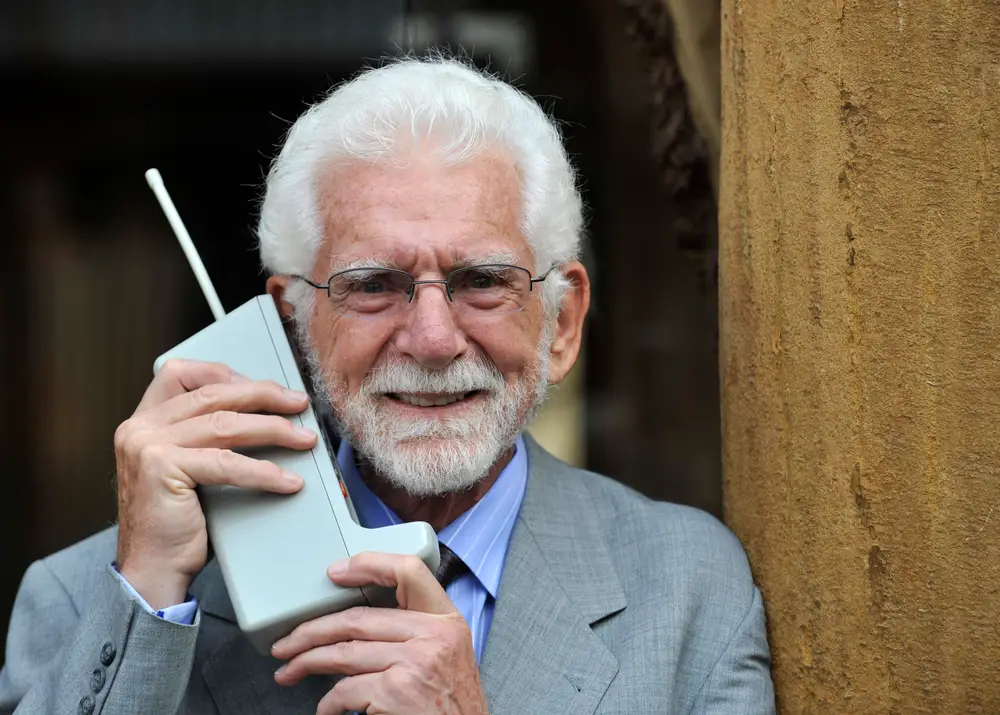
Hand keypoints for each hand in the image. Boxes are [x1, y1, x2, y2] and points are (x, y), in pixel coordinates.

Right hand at [113, 358, 316, 608]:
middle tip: (299, 403)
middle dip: (264, 395)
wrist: (153, 571)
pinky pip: (227, 463)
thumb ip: (205, 435)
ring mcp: (147, 445)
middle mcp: (139, 427)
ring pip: (226, 424)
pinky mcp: (162, 468)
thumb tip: (262, 410)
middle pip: (213, 394)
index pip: (181, 373)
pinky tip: (288, 481)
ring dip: (274, 429)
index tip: (266, 386)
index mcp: (143, 420)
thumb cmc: (178, 522)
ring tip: (305, 440)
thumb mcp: (188, 467)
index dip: (226, 373)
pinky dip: (264, 472)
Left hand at [271, 552, 487, 714]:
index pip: (409, 571)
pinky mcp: (395, 692)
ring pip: (343, 652)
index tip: (336, 571)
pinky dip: (328, 703)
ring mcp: (413, 663)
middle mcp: (432, 636)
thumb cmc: (452, 705)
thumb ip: (416, 631)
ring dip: (307, 662)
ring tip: (290, 670)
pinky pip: (345, 690)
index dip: (369, 563)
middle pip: (358, 618)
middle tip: (288, 642)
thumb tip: (359, 622)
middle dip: (313, 631)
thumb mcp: (447, 654)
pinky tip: (325, 709)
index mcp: (446, 621)